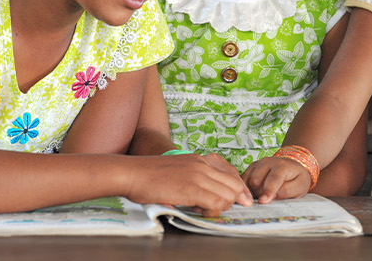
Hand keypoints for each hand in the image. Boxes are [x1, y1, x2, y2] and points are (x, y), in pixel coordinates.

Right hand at [125, 154, 251, 215]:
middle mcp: (202, 165)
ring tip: (207, 210)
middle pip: (235, 184)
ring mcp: (198, 175)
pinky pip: (216, 203)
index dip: (240, 189)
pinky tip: (202, 212)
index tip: (241, 200)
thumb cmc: (148, 176)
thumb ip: (192, 178)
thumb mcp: (177, 170)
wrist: (131, 173)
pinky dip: (214, 211)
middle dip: (234, 200)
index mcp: (199, 159)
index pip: (231, 173)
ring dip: (222, 207)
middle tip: (223, 209)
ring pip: (229, 194)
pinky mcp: (191, 188)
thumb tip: (204, 196)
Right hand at [243, 155, 312, 203]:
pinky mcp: (250, 167)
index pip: (273, 179)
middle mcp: (267, 162)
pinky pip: (243, 179)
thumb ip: (287, 191)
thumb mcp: (299, 186)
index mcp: (282, 166)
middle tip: (266, 200)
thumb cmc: (296, 178)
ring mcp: (257, 164)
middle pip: (256, 181)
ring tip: (260, 196)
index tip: (263, 201)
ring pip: (247, 181)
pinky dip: (246, 188)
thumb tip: (271, 197)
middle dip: (259, 193)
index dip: (268, 191)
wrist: (292, 166)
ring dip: (252, 192)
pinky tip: (253, 193)